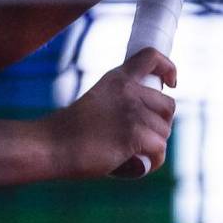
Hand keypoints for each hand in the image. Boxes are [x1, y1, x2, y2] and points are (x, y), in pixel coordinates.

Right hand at [42, 46, 176, 179]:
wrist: (52, 145)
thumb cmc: (70, 132)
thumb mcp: (97, 103)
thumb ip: (120, 104)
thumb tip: (145, 126)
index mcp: (117, 78)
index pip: (151, 57)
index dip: (168, 68)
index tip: (171, 83)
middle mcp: (128, 91)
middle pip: (168, 105)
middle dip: (161, 124)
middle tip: (142, 137)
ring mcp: (133, 111)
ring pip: (164, 131)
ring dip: (154, 146)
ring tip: (134, 154)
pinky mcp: (135, 134)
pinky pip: (160, 149)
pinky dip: (153, 161)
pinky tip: (138, 164)